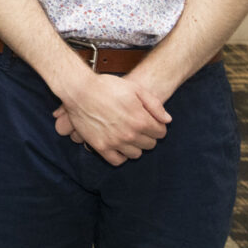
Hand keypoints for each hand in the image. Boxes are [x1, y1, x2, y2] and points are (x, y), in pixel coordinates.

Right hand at [53, 72, 171, 165]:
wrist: (80, 90)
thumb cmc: (107, 86)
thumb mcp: (135, 88)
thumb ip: (154, 105)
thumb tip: (167, 120)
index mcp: (141, 120)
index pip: (161, 133)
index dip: (157, 126)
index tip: (150, 121)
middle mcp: (130, 134)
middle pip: (150, 144)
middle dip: (147, 135)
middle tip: (137, 126)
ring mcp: (115, 142)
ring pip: (136, 154)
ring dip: (134, 146)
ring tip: (127, 135)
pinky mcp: (101, 147)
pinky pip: (118, 160)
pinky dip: (121, 155)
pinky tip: (118, 145)